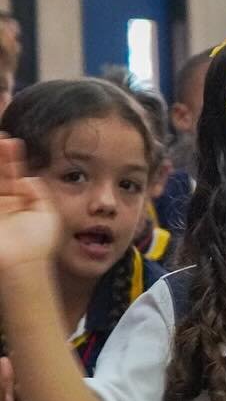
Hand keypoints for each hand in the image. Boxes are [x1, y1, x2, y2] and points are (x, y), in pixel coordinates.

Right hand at [0, 137, 59, 275]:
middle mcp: (4, 202)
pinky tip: (0, 159)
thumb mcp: (46, 213)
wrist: (23, 263)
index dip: (13, 158)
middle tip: (1, 137)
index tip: (12, 141)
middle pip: (1, 173)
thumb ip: (37, 193)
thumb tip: (28, 176)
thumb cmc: (38, 243)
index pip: (14, 174)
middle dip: (1, 154)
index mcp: (19, 201)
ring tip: (0, 141)